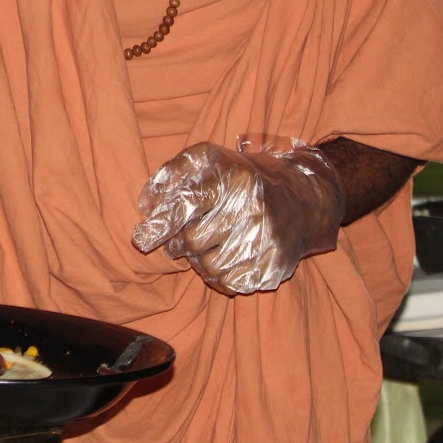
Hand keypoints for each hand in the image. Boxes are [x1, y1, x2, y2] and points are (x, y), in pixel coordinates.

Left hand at [131, 139, 344, 293]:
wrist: (303, 199)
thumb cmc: (243, 177)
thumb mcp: (209, 159)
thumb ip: (173, 173)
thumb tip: (146, 204)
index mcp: (234, 179)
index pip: (187, 204)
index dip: (160, 224)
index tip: (140, 239)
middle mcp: (253, 209)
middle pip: (195, 241)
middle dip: (180, 244)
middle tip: (181, 241)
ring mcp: (267, 240)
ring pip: (211, 267)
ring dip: (199, 262)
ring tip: (205, 248)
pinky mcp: (275, 265)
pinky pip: (232, 284)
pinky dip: (218, 277)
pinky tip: (222, 260)